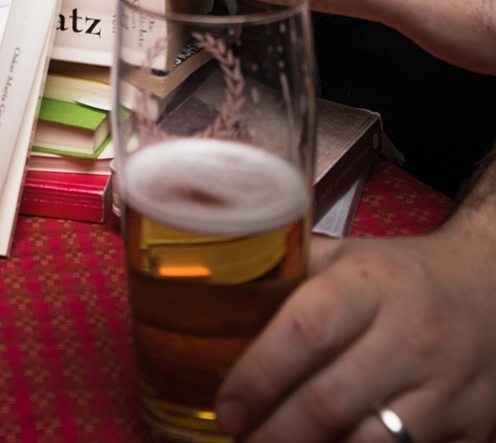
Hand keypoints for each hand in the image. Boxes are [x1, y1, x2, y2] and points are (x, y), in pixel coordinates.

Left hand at [217, 227, 495, 441]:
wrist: (492, 290)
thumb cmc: (401, 276)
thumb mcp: (349, 258)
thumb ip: (291, 278)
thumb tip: (215, 298)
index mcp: (371, 283)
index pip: (306, 329)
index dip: (259, 374)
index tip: (228, 406)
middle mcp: (411, 335)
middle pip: (331, 401)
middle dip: (277, 433)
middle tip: (242, 441)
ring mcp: (446, 389)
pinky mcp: (471, 430)